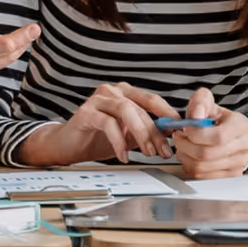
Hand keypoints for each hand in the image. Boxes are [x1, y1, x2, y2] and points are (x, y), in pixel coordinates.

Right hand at [18, 82, 175, 165]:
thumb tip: (169, 134)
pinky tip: (124, 155)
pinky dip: (119, 141)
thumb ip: (145, 130)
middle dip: (155, 132)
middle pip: (141, 108)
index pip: (152, 100)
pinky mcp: (86, 112)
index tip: (179, 130)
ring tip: (148, 153)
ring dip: (141, 134)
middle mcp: (112, 91)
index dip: (167, 114)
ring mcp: (98, 99)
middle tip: (164, 151)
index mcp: (125, 93)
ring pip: (127, 112)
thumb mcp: (128, 135)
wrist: (68, 145)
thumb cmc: (97, 138)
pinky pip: (109, 124)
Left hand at [167, 88, 247, 179]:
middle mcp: (243, 146)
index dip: (196, 134)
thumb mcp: (208, 102)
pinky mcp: (229, 176)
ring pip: (202, 167)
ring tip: (183, 146)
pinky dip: (190, 167)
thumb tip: (197, 115)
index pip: (218, 137)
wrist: (226, 131)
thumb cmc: (216, 119)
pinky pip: (202, 177)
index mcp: (240, 126)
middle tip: (179, 137)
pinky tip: (190, 156)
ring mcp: (238, 163)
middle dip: (186, 145)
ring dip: (185, 156)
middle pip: (207, 154)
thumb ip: (200, 102)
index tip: (186, 128)